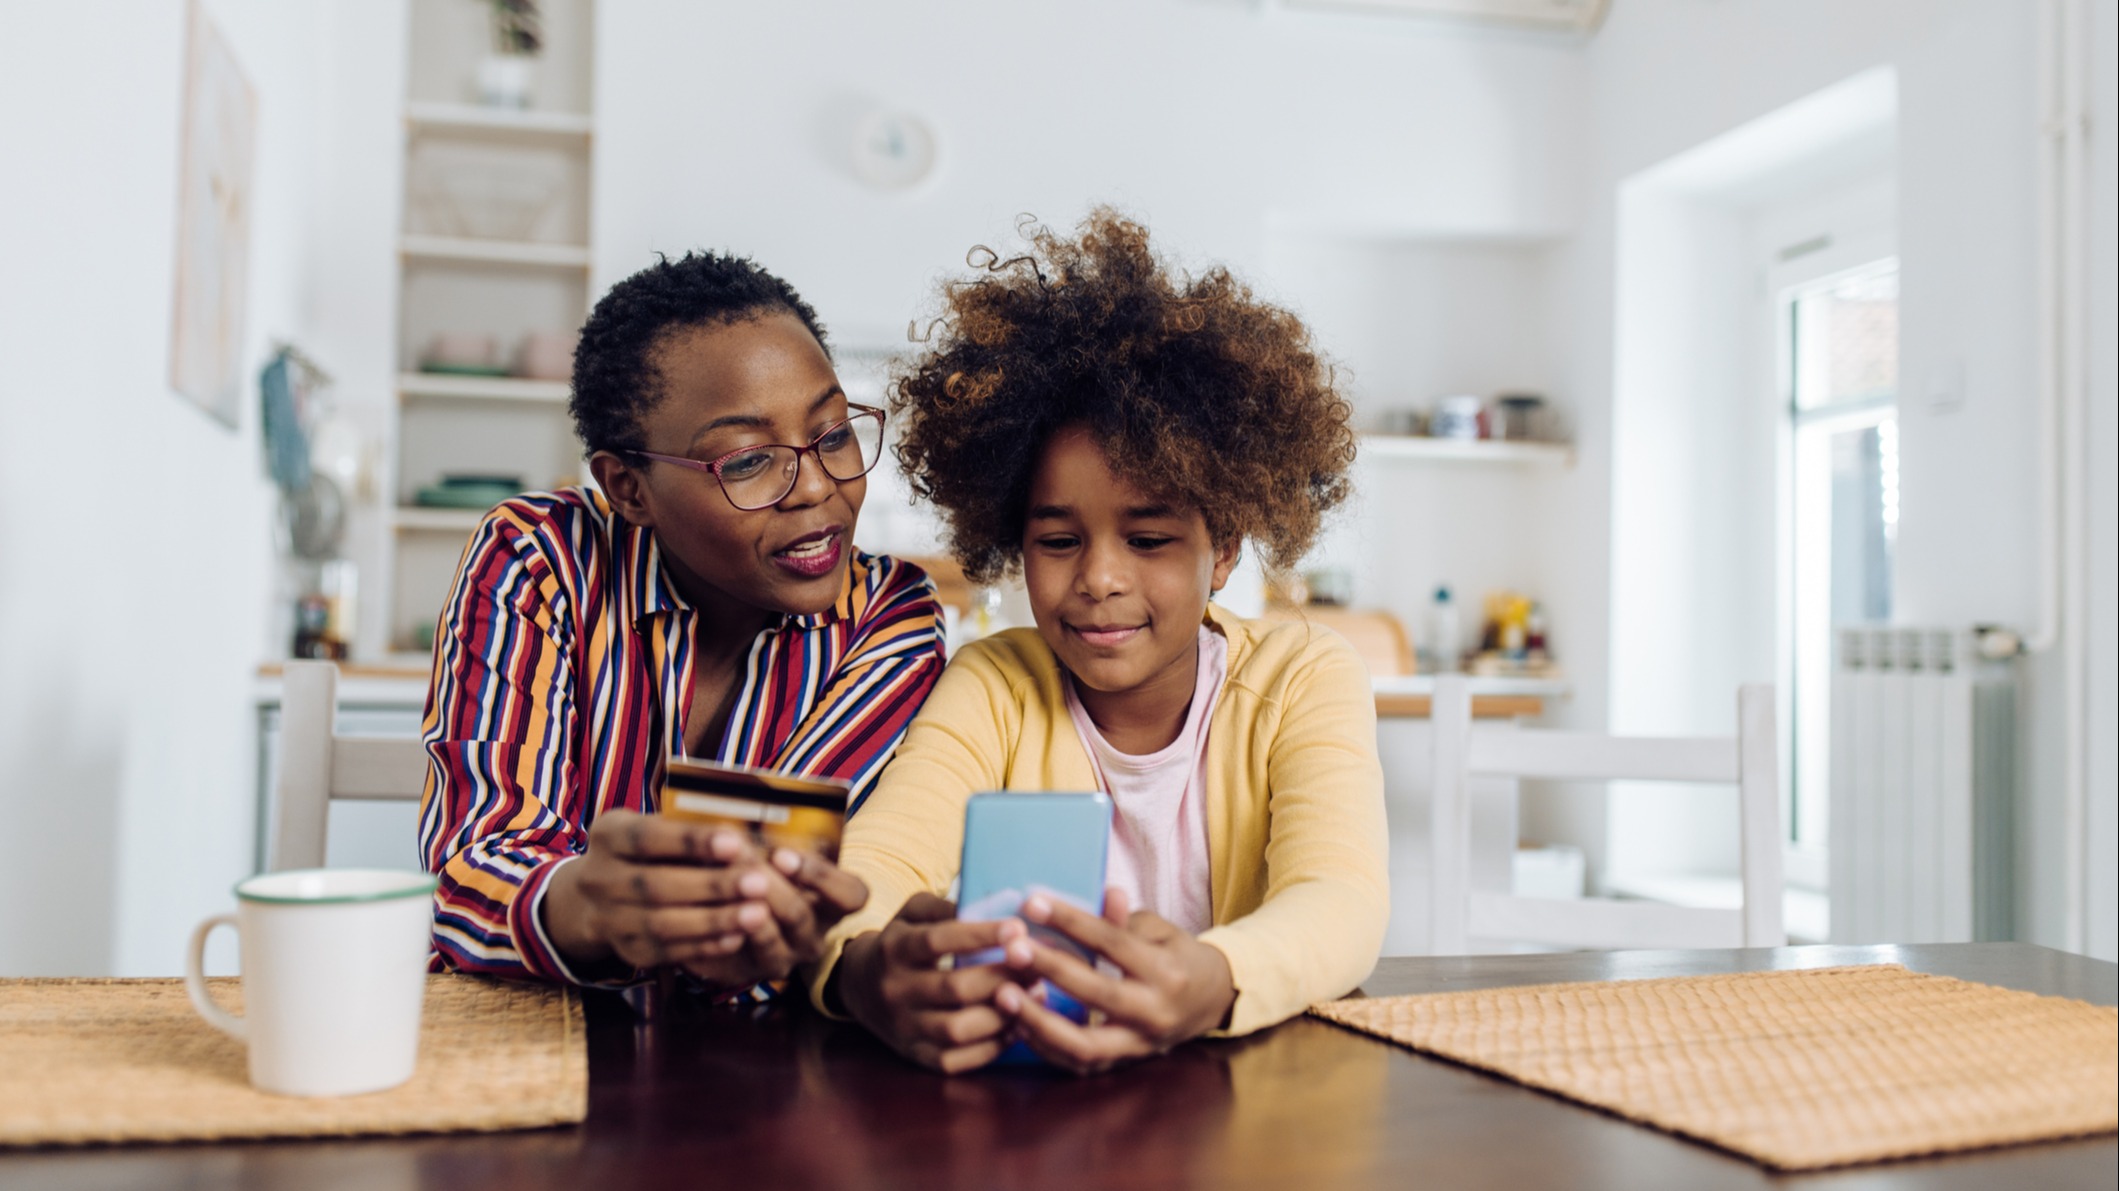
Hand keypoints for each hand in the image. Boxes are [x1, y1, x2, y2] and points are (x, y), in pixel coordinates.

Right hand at [539, 810, 866, 989]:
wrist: (579, 900)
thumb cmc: (638, 849)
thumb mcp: (650, 821)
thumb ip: (691, 818)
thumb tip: (759, 806)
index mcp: (611, 830)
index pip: (652, 834)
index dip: (695, 841)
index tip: (737, 840)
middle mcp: (600, 873)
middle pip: (659, 885)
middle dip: (713, 885)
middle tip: (761, 882)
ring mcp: (608, 917)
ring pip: (663, 924)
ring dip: (714, 921)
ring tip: (758, 913)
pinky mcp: (624, 950)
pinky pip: (665, 952)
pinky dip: (703, 946)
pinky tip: (739, 940)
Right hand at [835, 892, 1036, 1073]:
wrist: (859, 986)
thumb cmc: (901, 941)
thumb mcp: (913, 913)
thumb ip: (945, 906)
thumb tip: (989, 907)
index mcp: (895, 949)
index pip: (937, 941)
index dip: (980, 935)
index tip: (1018, 928)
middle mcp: (896, 990)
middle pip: (954, 988)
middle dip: (1003, 976)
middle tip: (1038, 964)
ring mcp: (903, 1027)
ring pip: (957, 1029)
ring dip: (1003, 1014)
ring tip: (1035, 995)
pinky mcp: (914, 1054)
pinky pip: (955, 1060)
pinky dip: (990, 1046)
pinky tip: (1017, 1026)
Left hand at [993, 888, 1235, 1074]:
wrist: (1211, 1002)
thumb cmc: (1176, 957)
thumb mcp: (1160, 930)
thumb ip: (1126, 919)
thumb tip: (1105, 893)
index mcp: (1166, 971)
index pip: (1113, 942)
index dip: (1072, 922)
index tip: (1032, 902)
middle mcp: (1155, 1012)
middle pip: (1097, 992)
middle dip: (1051, 969)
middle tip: (1012, 949)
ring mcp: (1139, 1044)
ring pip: (1085, 1045)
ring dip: (1040, 1022)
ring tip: (1004, 996)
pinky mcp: (1123, 1063)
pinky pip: (1079, 1064)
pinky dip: (1046, 1046)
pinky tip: (1018, 1022)